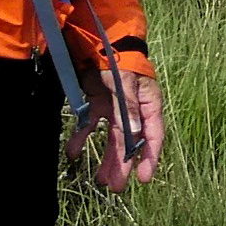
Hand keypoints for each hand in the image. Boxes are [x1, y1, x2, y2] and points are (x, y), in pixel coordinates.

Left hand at [73, 67, 166, 192]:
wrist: (98, 39)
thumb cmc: (119, 60)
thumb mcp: (125, 83)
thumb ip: (128, 109)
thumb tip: (133, 136)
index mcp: (148, 105)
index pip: (152, 136)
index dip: (149, 158)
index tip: (143, 178)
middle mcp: (133, 110)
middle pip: (129, 142)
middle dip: (122, 165)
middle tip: (116, 187)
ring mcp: (114, 108)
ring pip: (111, 139)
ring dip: (106, 158)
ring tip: (100, 180)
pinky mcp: (97, 103)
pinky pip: (90, 126)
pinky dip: (82, 138)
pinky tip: (73, 152)